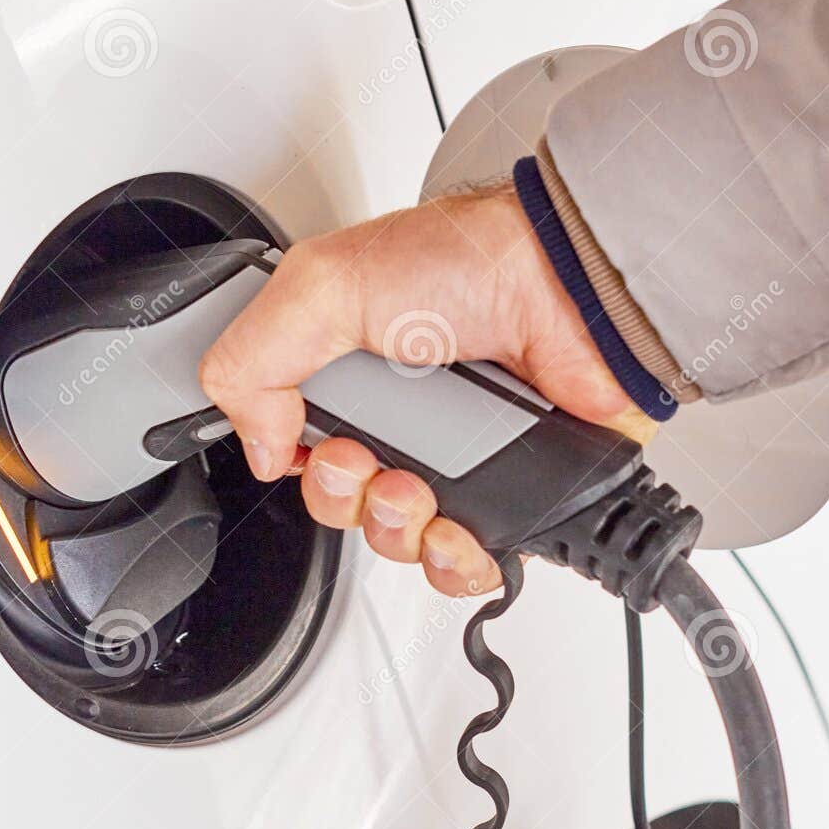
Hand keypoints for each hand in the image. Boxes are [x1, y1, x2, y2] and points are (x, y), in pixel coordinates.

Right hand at [198, 183, 655, 596]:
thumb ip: (254, 358)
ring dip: (397, 527)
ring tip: (422, 486)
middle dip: (346, 497)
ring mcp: (457, 459)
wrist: (573, 289)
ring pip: (397, 541)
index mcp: (350, 371)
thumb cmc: (471, 264)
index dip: (297, 462)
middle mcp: (401, 418)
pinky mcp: (510, 495)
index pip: (296, 448)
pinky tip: (458, 528)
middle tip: (370, 460)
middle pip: (342, 504)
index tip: (315, 443)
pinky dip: (454, 561)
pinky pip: (462, 565)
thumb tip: (257, 445)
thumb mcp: (323, 285)